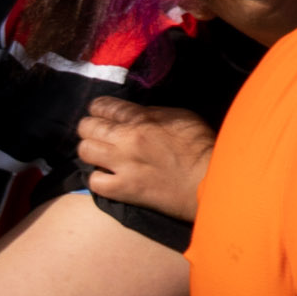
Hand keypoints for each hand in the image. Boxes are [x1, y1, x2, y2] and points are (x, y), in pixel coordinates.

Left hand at [77, 100, 216, 221]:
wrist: (211, 182)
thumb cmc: (202, 148)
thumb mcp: (182, 118)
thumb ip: (153, 114)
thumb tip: (135, 115)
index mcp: (142, 119)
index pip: (102, 106)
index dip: (101, 110)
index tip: (106, 116)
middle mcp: (127, 138)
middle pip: (87, 126)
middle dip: (93, 129)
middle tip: (103, 136)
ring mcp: (122, 164)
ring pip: (85, 150)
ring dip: (93, 151)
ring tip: (103, 156)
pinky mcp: (123, 189)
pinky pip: (93, 180)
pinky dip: (99, 178)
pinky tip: (110, 177)